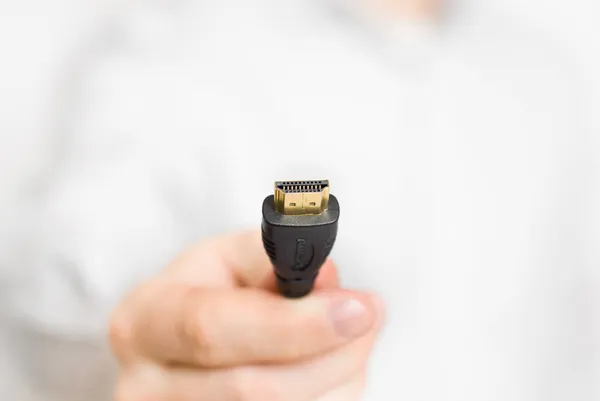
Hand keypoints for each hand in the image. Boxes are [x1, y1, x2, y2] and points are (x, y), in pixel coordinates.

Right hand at [109, 230, 384, 400]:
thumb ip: (273, 259)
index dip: (292, 324)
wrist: (173, 344)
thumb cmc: (203, 293)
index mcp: (144, 323)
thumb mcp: (224, 257)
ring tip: (347, 339)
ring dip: (337, 380)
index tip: (356, 308)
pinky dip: (328, 398)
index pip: (213, 330)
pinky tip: (328, 370)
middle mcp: (147, 387)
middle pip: (254, 390)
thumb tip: (327, 283)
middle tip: (369, 316)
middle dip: (331, 356)